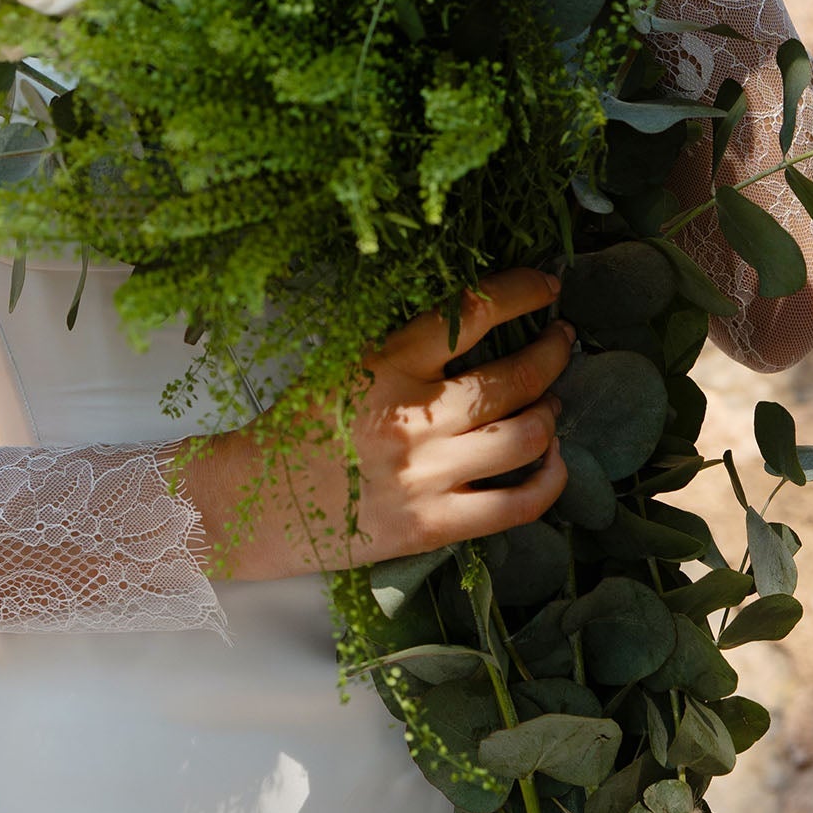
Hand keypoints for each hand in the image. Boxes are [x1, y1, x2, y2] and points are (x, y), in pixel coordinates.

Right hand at [182, 269, 573, 580]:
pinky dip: (550, 479)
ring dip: (552, 412)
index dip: (522, 291)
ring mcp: (427, 476)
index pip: (472, 313)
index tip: (547, 285)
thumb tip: (479, 328)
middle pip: (514, 378)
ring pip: (527, 436)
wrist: (249, 502)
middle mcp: (413, 418)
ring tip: (552, 401)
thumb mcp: (344, 367)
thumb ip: (407, 352)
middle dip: (553, 352)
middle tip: (563, 341)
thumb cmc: (295, 429)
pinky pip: (517, 505)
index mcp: (385, 365)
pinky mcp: (433, 526)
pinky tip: (554, 460)